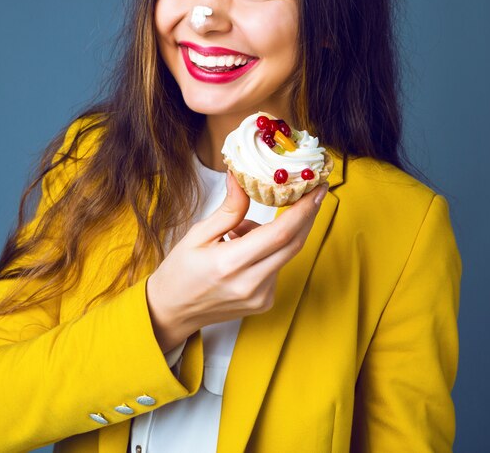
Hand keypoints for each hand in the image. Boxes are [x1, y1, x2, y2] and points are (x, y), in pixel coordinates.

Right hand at [146, 173, 327, 351]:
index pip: (280, 233)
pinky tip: (243, 249)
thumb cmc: (180, 271)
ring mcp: (261, 297)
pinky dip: (269, 250)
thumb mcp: (198, 234)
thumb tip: (242, 179)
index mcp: (230, 263)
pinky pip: (277, 267)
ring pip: (285, 254)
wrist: (172, 311)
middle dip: (306, 215)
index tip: (317, 188)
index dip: (303, 210)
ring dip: (275, 234)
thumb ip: (228, 209)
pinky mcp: (265, 303)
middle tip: (311, 192)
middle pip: (294, 244)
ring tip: (239, 231)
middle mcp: (251, 284)